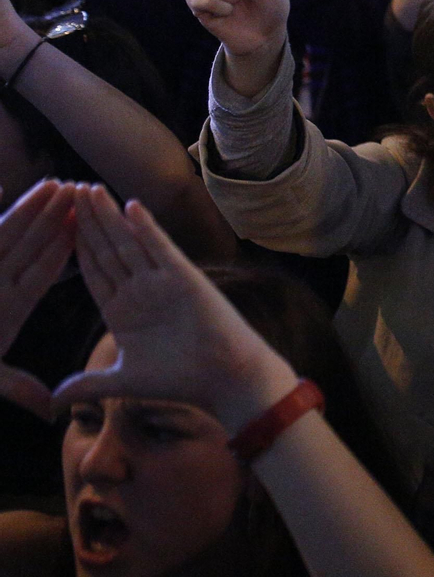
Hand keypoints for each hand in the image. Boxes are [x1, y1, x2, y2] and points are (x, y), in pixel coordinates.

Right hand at [0, 181, 75, 419]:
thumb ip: (13, 386)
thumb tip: (50, 411)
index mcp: (6, 307)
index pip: (40, 274)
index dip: (62, 251)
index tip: (86, 229)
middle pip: (29, 247)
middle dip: (53, 219)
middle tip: (81, 190)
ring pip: (4, 234)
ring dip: (26, 209)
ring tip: (53, 184)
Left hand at [52, 187, 297, 433]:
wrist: (224, 379)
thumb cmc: (180, 380)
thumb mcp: (124, 380)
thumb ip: (89, 383)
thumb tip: (55, 399)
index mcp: (121, 310)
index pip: (92, 270)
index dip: (74, 245)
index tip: (56, 220)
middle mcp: (139, 290)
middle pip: (105, 249)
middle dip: (86, 221)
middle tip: (68, 189)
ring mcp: (161, 281)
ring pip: (127, 242)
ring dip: (108, 216)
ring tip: (89, 189)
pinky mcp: (184, 277)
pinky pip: (160, 248)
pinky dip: (147, 227)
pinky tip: (131, 206)